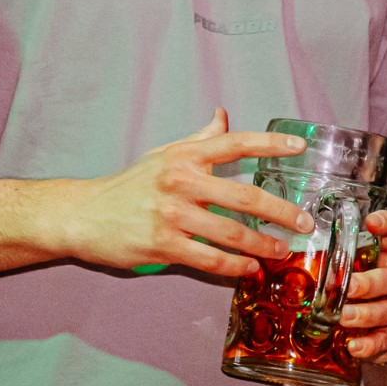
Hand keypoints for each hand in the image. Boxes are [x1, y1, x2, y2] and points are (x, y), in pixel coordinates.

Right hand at [60, 110, 314, 277]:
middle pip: (244, 196)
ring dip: (263, 246)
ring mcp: (171, 215)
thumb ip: (198, 139)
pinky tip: (249, 270)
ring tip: (281, 252)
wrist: (82, 215)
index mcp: (184, 156)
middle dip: (281, 212)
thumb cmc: (128, 185)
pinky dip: (234, 267)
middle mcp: (180, 181)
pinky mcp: (162, 245)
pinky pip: (209, 260)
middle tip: (304, 223)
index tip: (300, 147)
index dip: (270, 144)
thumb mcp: (163, 154)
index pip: (235, 143)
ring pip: (231, 234)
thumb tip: (224, 115)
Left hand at [338, 208, 386, 361]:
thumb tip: (289, 252)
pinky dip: (370, 345)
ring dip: (366, 314)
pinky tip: (354, 346)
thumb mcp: (356, 267)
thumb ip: (333, 259)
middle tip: (347, 286)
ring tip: (343, 317)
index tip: (370, 221)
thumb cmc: (365, 287)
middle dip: (368, 283)